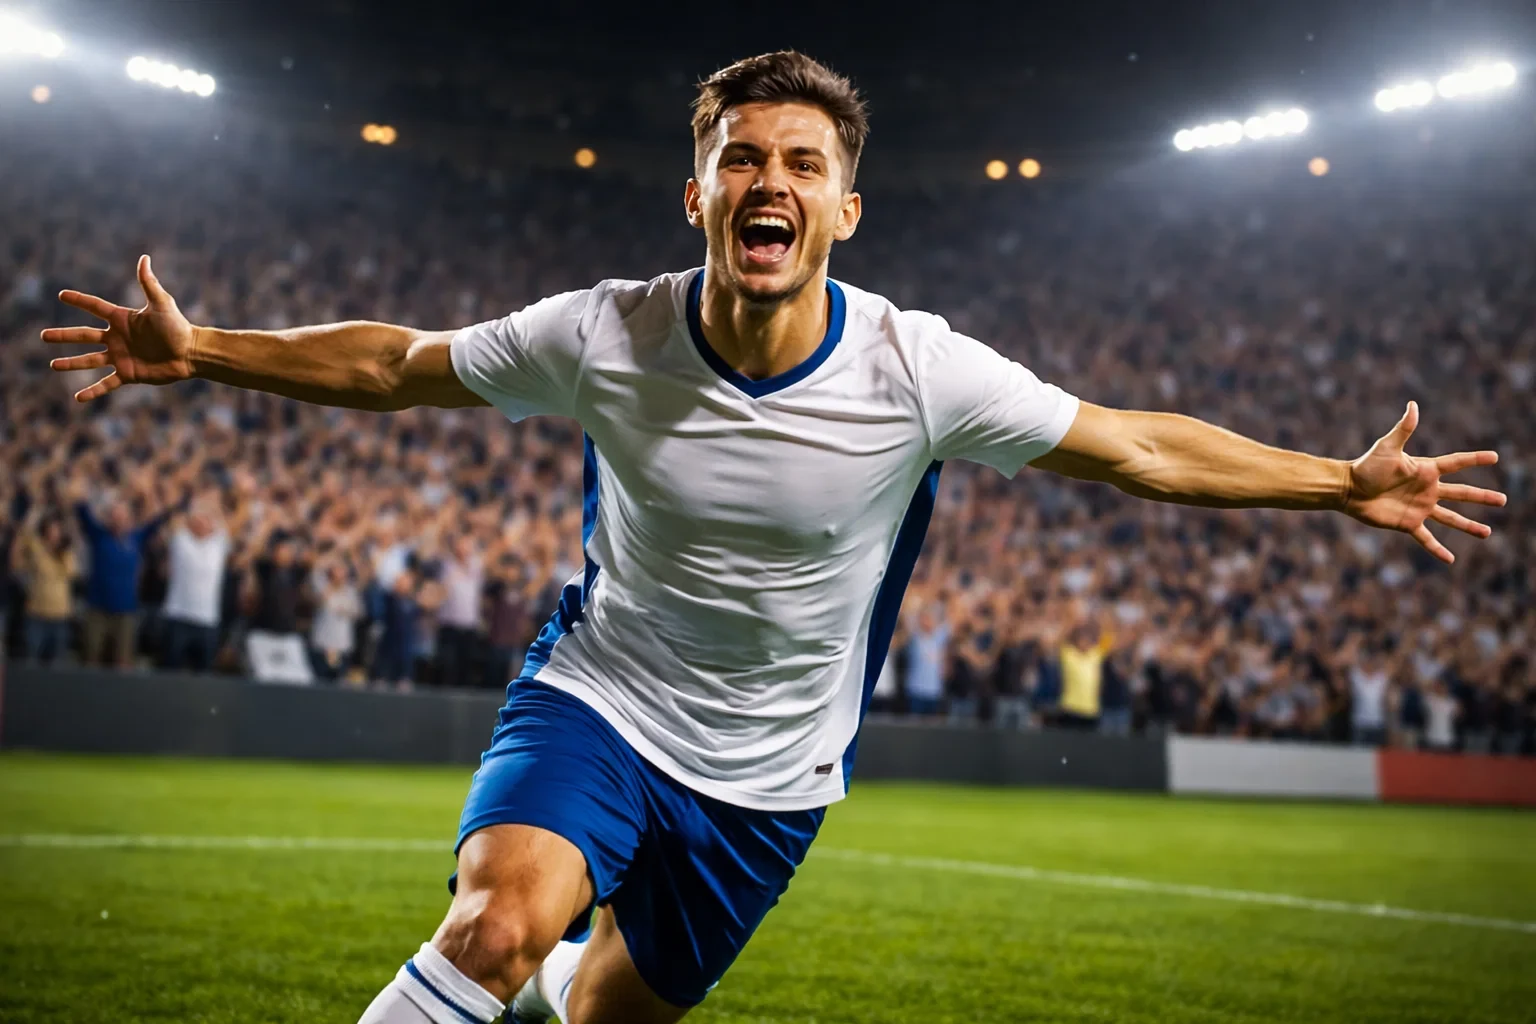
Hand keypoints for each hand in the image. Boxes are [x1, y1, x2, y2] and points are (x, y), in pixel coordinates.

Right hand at [41, 255, 197, 402]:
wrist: (192, 353)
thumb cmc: (178, 327)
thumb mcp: (161, 303)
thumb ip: (148, 283)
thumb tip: (144, 258)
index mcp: (123, 319)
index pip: (95, 307)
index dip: (79, 301)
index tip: (61, 295)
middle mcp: (118, 338)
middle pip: (84, 336)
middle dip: (64, 336)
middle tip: (43, 336)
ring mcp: (121, 357)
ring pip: (90, 361)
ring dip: (71, 363)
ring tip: (53, 365)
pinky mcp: (128, 374)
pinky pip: (106, 384)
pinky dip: (93, 391)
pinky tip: (78, 398)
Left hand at [1344, 402, 1506, 563]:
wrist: (1348, 489)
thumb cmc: (1366, 466)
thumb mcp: (1387, 447)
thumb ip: (1403, 429)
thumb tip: (1413, 405)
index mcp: (1426, 470)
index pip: (1456, 463)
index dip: (1475, 460)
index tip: (1495, 457)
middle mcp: (1427, 490)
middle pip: (1462, 494)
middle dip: (1482, 497)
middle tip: (1504, 500)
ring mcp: (1419, 508)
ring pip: (1451, 519)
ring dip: (1469, 526)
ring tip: (1488, 533)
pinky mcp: (1408, 523)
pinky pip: (1426, 538)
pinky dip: (1437, 549)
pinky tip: (1450, 559)